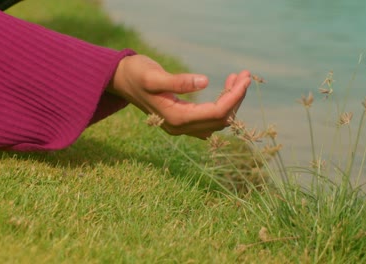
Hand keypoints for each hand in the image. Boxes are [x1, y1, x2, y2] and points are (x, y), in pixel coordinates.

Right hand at [108, 54, 250, 138]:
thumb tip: (204, 82)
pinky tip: (226, 88)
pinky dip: (223, 105)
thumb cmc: (135, 74)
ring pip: (217, 120)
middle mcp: (181, 127)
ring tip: (238, 77)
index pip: (216, 113)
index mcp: (176, 118)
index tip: (245, 78)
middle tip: (245, 74)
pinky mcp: (183, 120)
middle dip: (236, 97)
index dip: (234, 97)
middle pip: (221, 119)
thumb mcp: (153, 75)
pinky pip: (210, 119)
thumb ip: (177, 81)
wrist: (121, 80)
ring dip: (231, 101)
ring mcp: (182, 126)